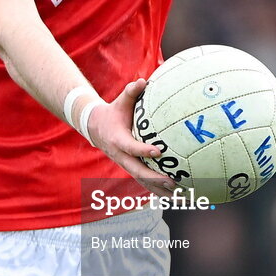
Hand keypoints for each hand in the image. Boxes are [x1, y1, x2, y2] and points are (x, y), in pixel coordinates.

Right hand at [86, 79, 178, 197]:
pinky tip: (175, 195)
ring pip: (142, 181)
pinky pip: (144, 182)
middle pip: (137, 171)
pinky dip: (158, 189)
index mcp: (118, 140)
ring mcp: (125, 165)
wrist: (96, 128)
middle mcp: (121, 156)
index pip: (131, 147)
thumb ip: (131, 92)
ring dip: (159, 189)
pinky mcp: (130, 169)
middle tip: (172, 181)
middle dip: (154, 178)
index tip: (158, 152)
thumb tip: (143, 81)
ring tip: (179, 194)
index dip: (143, 151)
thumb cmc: (114, 112)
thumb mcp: (120, 101)